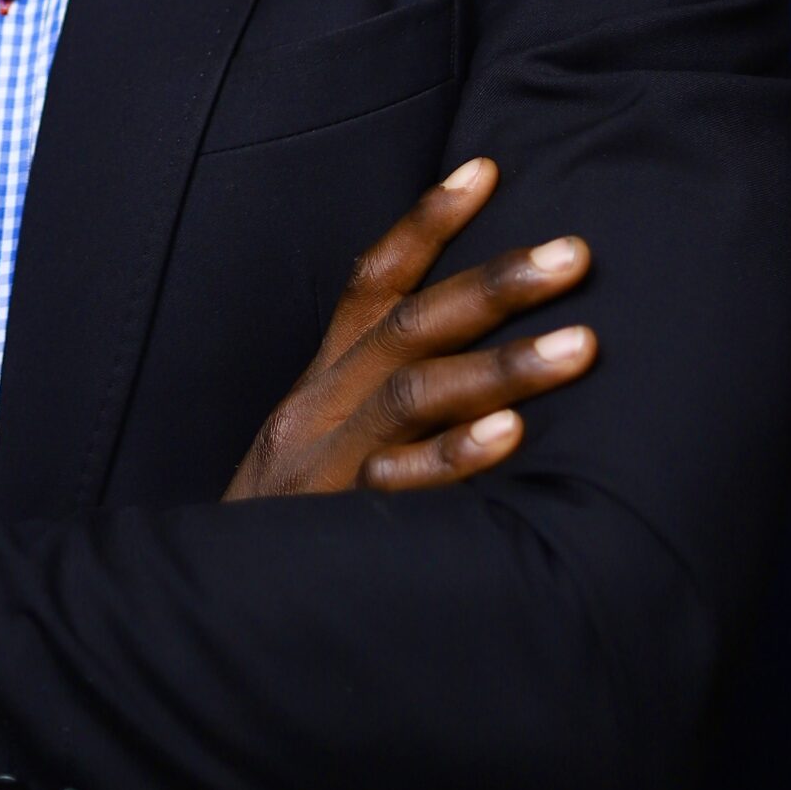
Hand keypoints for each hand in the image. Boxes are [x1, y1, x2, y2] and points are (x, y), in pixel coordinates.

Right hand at [223, 157, 594, 499]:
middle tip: (576, 254)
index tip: (488, 169)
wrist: (207, 620)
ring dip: (504, 364)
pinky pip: (398, 487)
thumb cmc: (289, 533)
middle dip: (497, 282)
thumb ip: (377, 404)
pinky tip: (513, 436)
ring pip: (414, 393)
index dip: (427, 222)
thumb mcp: (318, 448)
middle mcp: (319, 408)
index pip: (372, 280)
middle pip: (411, 324)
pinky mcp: (335, 528)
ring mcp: (326, 466)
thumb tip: (473, 363)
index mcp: (320, 382)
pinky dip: (455, 457)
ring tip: (583, 345)